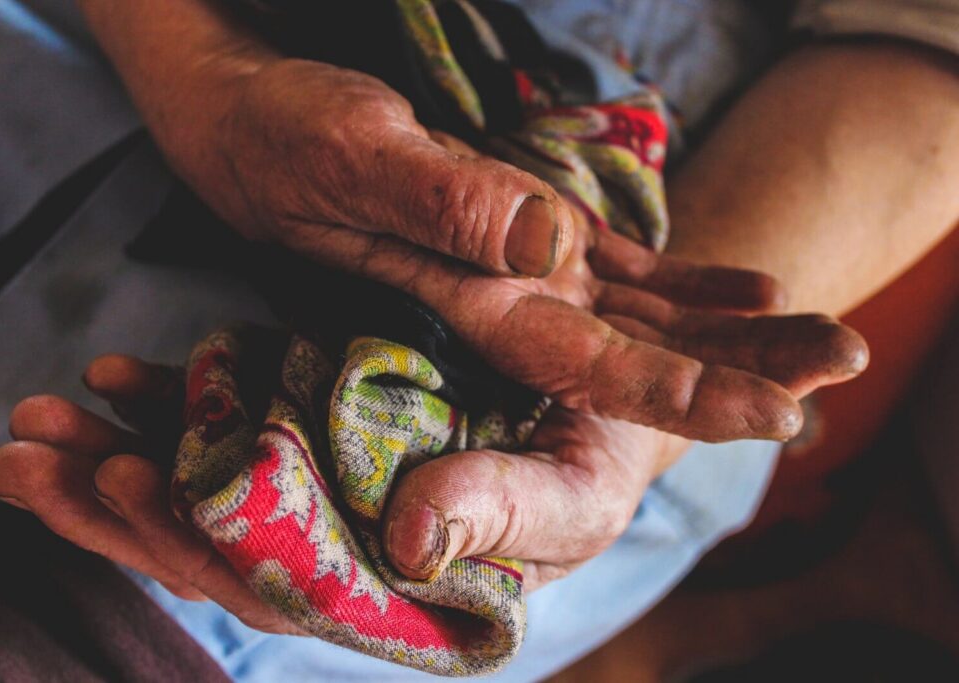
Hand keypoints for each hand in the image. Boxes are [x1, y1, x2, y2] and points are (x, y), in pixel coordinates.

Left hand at [0, 355, 682, 606]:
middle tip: (29, 459)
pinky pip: (238, 429)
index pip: (288, 589)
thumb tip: (409, 535)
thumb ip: (507, 510)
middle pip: (220, 547)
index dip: (205, 547)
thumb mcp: (576, 485)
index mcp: (408, 592)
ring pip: (212, 492)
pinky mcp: (326, 427)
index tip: (135, 486)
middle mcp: (356, 550)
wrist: (611, 388)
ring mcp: (332, 486)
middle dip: (122, 507)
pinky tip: (119, 378)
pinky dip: (175, 403)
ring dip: (121, 457)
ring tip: (40, 422)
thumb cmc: (608, 445)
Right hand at [88, 3, 867, 442]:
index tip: (777, 409)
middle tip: (842, 360)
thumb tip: (554, 244)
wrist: (247, 124)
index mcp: (463, 298)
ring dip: (726, 329)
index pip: (588, 364)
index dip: (681, 392)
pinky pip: (611, 268)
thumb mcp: (354, 153)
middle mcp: (498, 300)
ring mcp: (511, 268)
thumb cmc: (282, 135)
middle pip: (635, 351)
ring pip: (636, 313)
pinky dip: (678, 283)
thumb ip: (444, 204)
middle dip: (737, 364)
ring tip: (818, 332)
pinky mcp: (512, 230)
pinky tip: (739, 289)